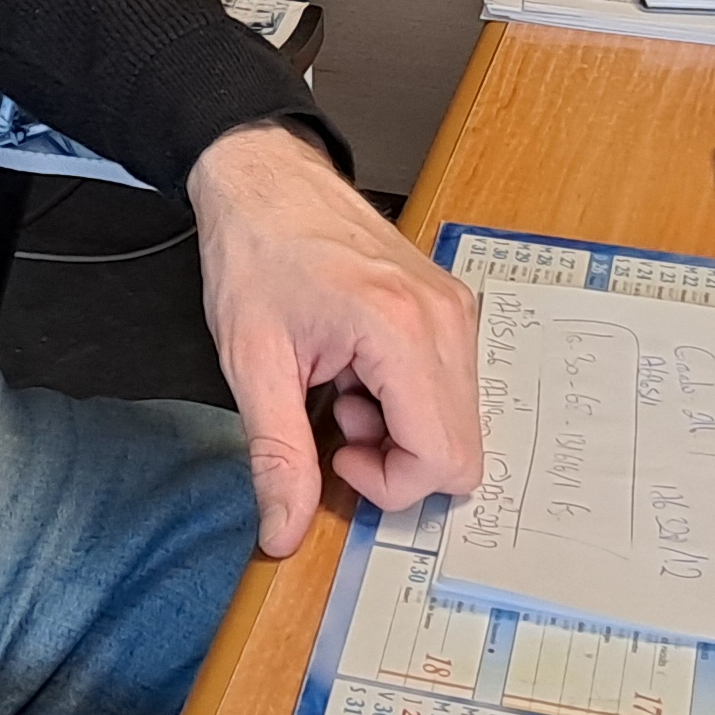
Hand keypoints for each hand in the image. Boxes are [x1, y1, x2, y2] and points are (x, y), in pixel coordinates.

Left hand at [189, 117, 483, 555]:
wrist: (265, 180)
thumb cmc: (255, 255)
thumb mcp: (252, 365)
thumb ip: (277, 457)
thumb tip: (284, 533)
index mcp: (401, 331)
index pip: (444, 460)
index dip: (388, 482)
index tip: (334, 453)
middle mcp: (445, 320)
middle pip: (462, 451)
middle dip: (396, 458)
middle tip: (335, 417)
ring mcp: (456, 310)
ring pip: (460, 424)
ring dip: (399, 428)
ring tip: (341, 385)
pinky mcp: (451, 307)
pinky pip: (452, 389)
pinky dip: (407, 400)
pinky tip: (358, 368)